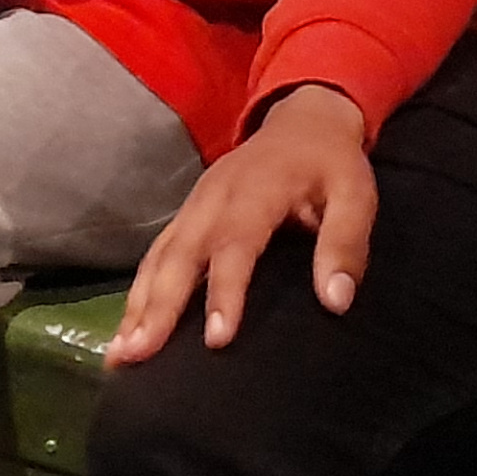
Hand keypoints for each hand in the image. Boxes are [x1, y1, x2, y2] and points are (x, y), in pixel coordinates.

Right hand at [108, 84, 373, 364]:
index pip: (235, 244)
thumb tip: (336, 302)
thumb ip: (346, 244)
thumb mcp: (355, 195)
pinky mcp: (187, 216)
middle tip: (138, 355)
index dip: (225, 291)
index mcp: (256, 191)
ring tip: (121, 355)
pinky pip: (156, 256)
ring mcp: (195, 206)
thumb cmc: (331, 165)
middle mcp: (214, 198)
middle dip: (158, 307)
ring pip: (159, 257)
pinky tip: (127, 331)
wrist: (303, 119)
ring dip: (137, 306)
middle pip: (181, 254)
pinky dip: (138, 294)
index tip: (217, 340)